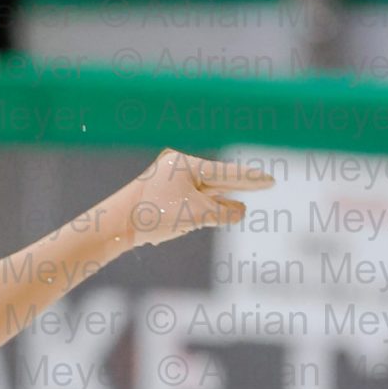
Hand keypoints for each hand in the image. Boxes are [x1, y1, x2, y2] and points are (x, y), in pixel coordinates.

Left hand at [109, 150, 277, 250]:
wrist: (118, 223)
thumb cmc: (155, 214)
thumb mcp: (197, 215)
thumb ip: (223, 213)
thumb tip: (240, 211)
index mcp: (188, 165)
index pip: (227, 173)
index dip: (251, 179)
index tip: (270, 180)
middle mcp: (180, 168)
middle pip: (218, 179)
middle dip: (240, 183)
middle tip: (266, 182)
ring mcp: (171, 182)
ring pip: (205, 193)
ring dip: (222, 201)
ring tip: (245, 201)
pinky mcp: (164, 197)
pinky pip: (192, 201)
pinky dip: (205, 208)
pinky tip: (218, 211)